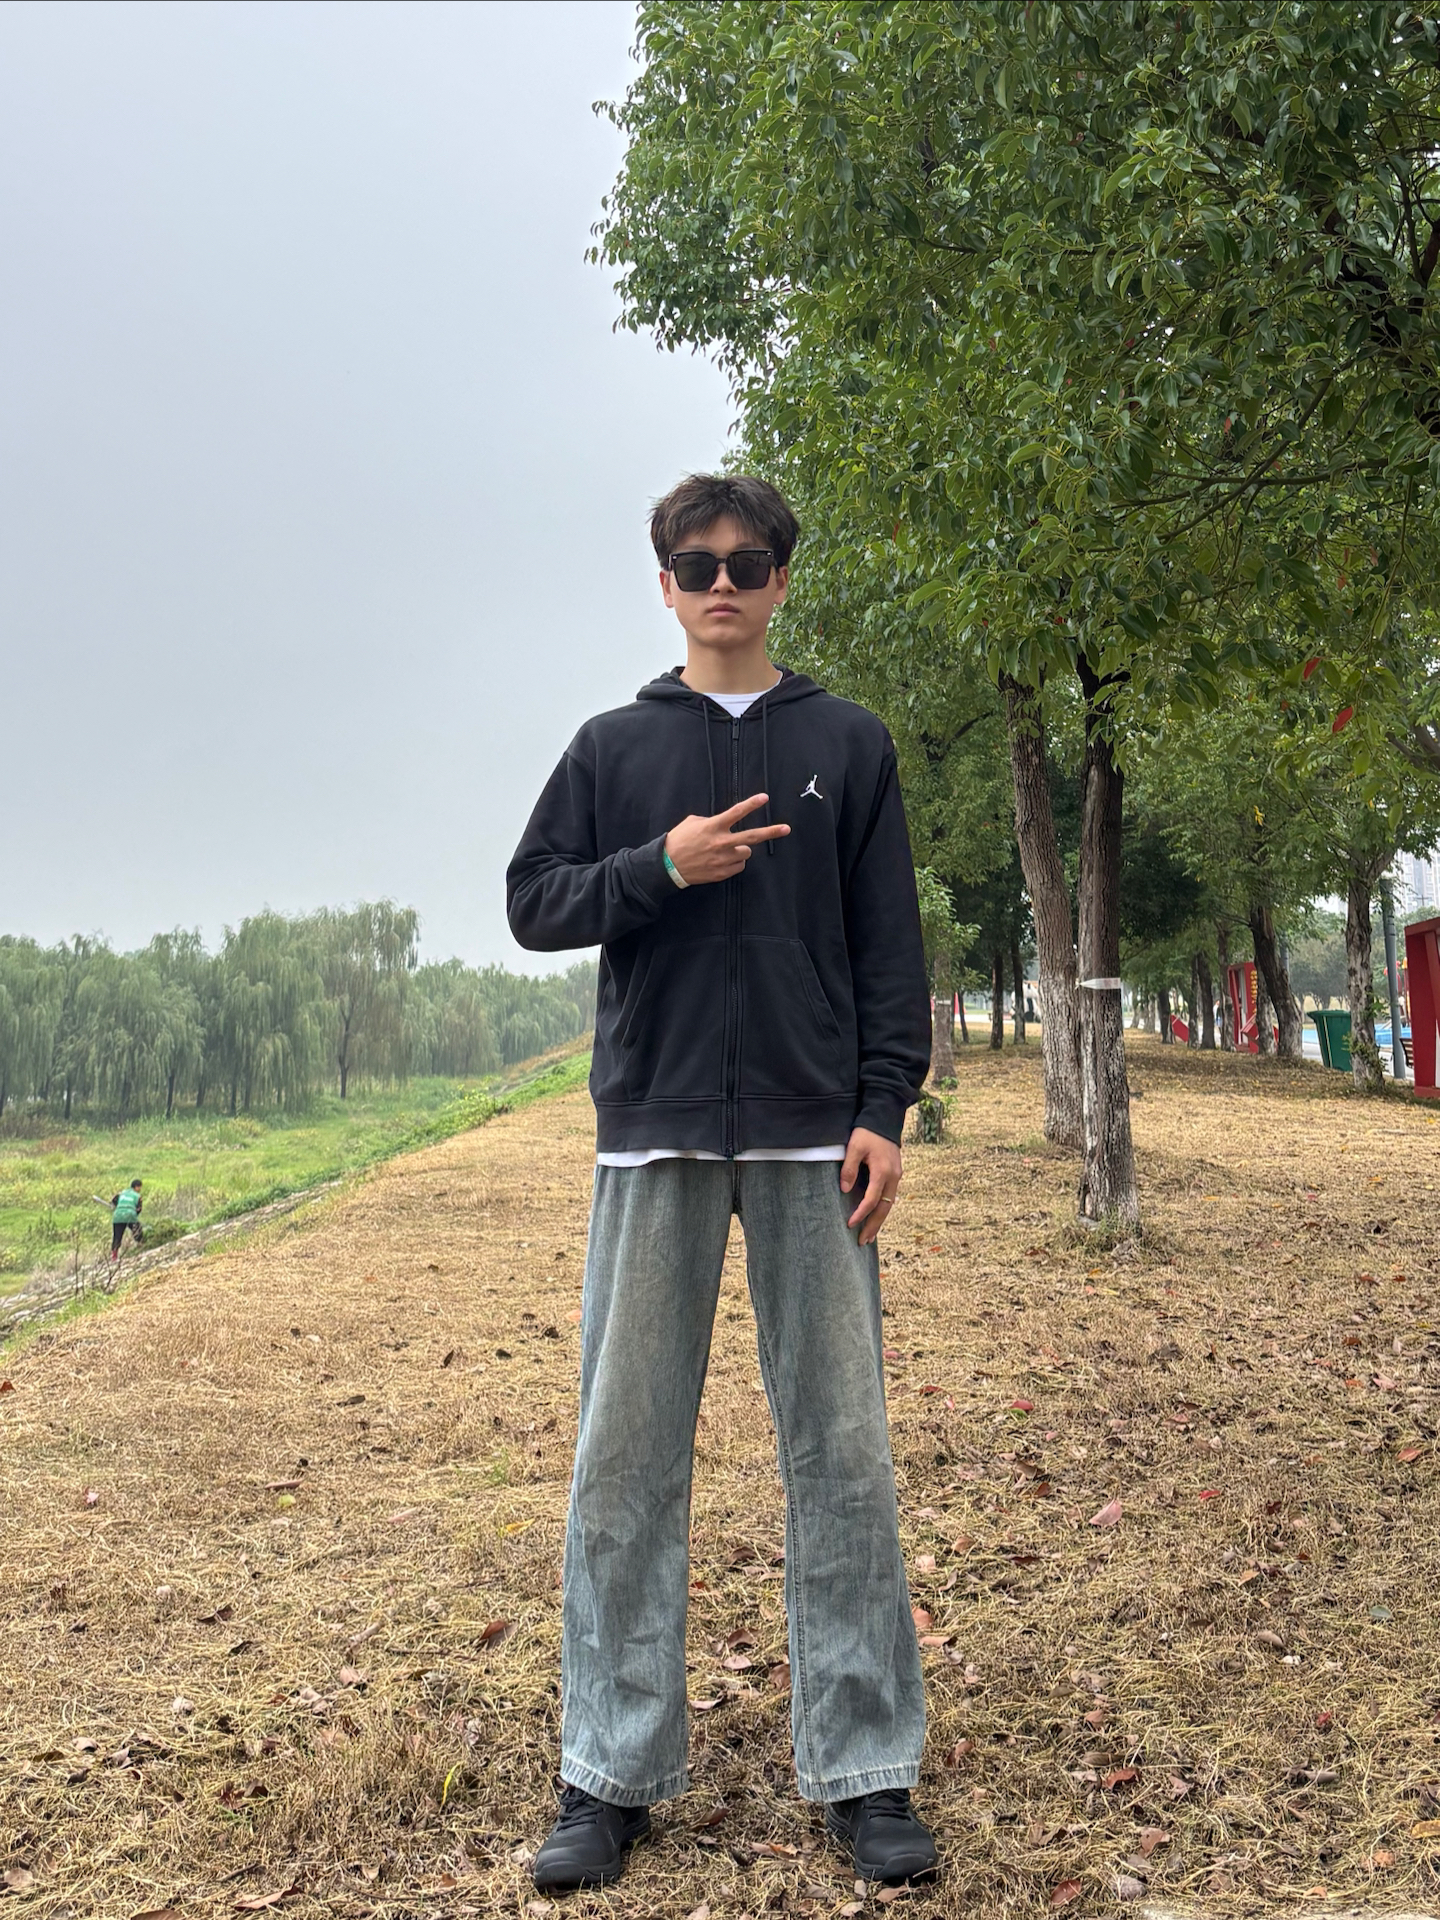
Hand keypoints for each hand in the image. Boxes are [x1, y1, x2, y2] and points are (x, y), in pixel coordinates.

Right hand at [665, 793, 789, 883]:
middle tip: (786, 829)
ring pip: (746, 852)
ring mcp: (723, 859)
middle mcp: (721, 842)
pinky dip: (734, 862)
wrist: (668, 865)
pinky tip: (721, 860)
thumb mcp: (693, 822)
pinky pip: (739, 865)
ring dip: (740, 849)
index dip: (752, 804)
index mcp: (713, 826)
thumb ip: (712, 821)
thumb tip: (723, 823)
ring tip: (726, 850)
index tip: (764, 798)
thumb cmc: (679, 840)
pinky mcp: (722, 873)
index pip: (737, 812)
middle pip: (752, 837)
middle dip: (771, 832)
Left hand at [840, 1127, 901, 1244]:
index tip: (849, 1224)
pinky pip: (889, 1197)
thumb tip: (844, 1190)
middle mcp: (893, 1177)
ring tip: (869, 1236)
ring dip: (879, 1221)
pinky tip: (875, 1218)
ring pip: (888, 1205)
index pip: (872, 1199)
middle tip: (862, 1241)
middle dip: (873, 1226)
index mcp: (883, 1171)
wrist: (884, 1118)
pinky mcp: (895, 1174)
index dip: (860, 1213)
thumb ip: (849, 1169)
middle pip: (884, 1208)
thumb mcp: (854, 1147)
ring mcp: (896, 1176)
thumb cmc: (867, 1132)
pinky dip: (882, 1210)